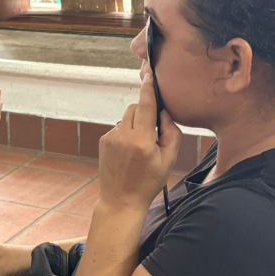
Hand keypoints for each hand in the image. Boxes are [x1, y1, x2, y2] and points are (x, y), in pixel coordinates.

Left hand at [97, 73, 181, 212]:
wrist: (121, 200)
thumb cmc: (148, 181)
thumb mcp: (169, 160)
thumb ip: (171, 132)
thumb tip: (164, 113)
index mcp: (141, 140)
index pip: (145, 107)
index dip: (148, 90)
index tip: (149, 75)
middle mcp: (123, 136)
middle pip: (135, 108)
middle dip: (144, 112)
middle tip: (153, 132)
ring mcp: (110, 138)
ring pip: (126, 118)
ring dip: (135, 125)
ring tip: (140, 148)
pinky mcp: (103, 141)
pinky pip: (119, 128)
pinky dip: (126, 134)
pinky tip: (129, 152)